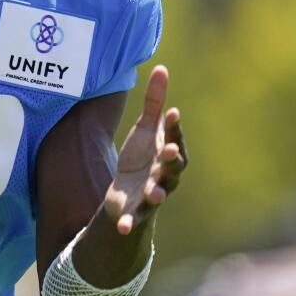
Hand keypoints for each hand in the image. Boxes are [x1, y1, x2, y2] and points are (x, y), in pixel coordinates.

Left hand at [103, 65, 187, 233]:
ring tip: (154, 193)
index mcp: (167, 154)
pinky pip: (134, 220)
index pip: (174, 139)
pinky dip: (129, 224)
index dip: (174, 128)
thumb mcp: (146, 128)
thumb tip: (161, 68)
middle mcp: (164, 175)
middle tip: (169, 150)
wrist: (130, 193)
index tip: (171, 112)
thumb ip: (154, 101)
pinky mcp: (136, 212)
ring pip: (157, 195)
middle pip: (172, 169)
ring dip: (157, 194)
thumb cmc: (142, 157)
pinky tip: (121, 228)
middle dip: (171, 160)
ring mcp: (151, 195)